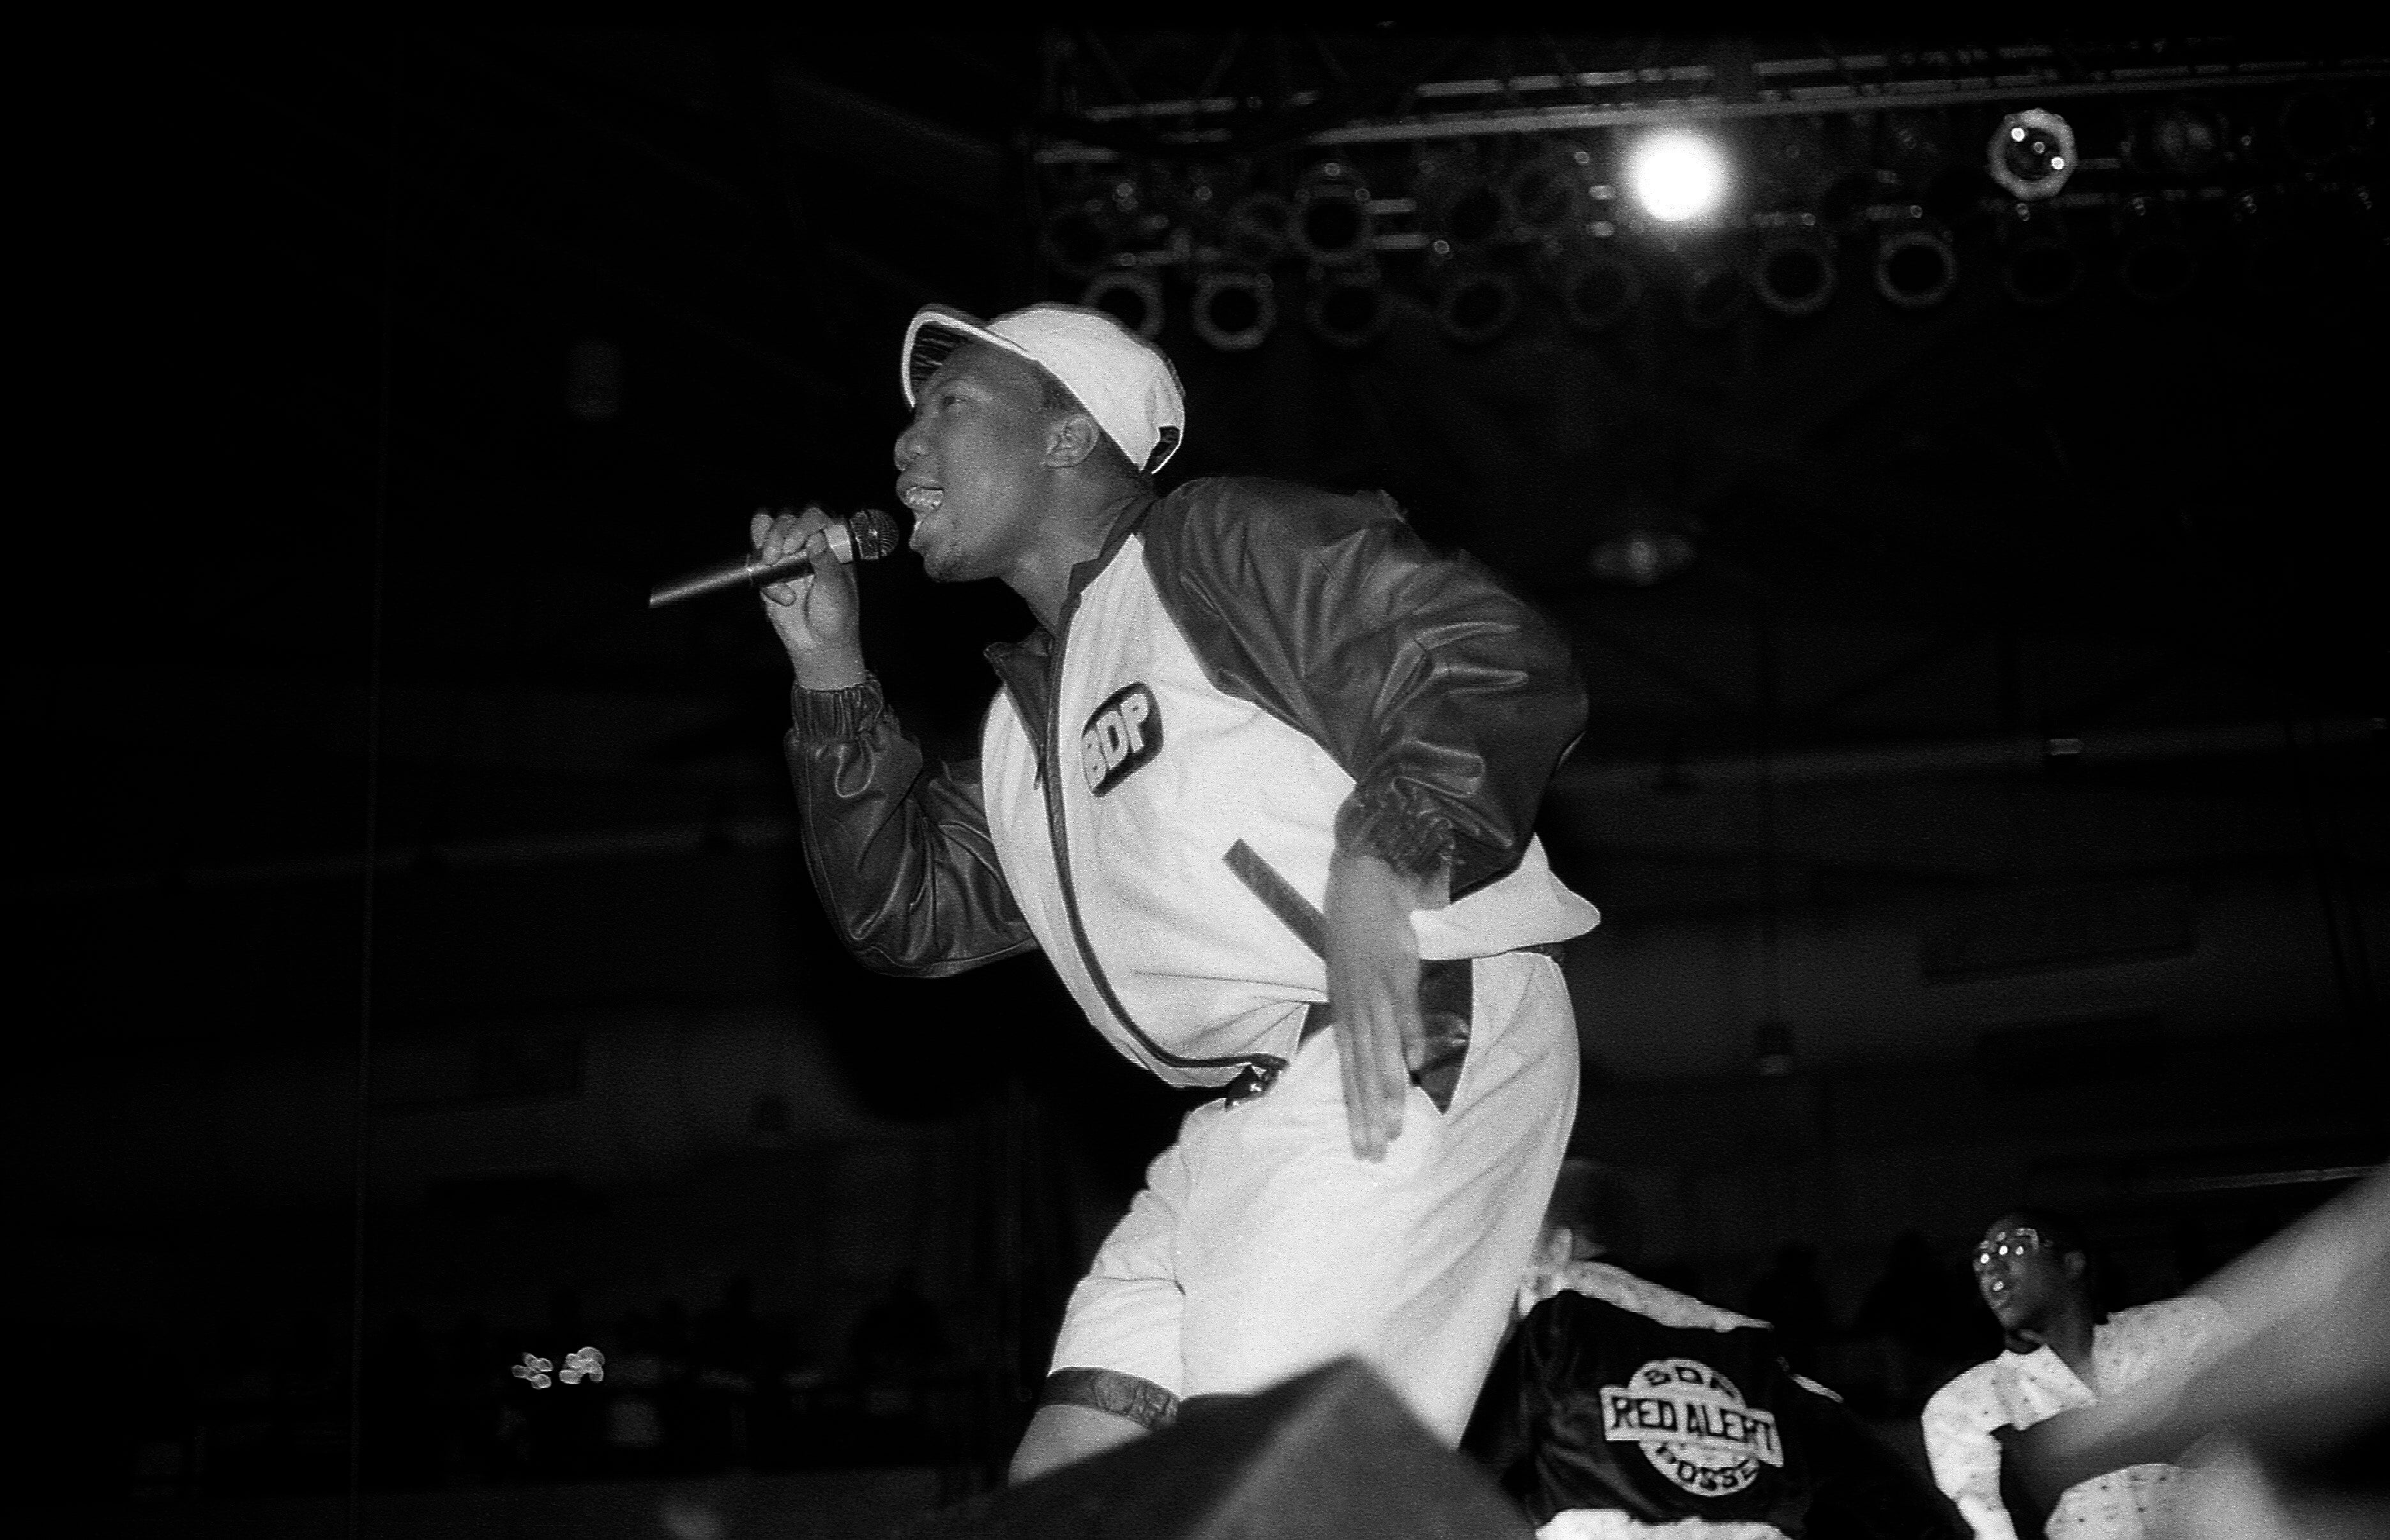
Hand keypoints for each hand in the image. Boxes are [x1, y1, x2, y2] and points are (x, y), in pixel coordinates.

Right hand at [750, 506, 866, 689]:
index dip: (802, 525)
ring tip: (771, 565)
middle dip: (778, 534)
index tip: (795, 545)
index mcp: (832, 543)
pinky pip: (758, 560)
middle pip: (787, 519)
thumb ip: (826, 563)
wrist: (818, 643)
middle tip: (776, 557)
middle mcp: (809, 543)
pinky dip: (764, 577)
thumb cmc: (837, 615)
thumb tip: (817, 538)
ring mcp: (789, 555)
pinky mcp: (771, 571)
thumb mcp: (836, 589)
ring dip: (766, 545)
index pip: (815, 517)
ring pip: (768, 531)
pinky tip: (782, 596)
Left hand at [1323, 849, 1428, 1160]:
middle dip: (1367, 1115)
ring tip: (1395, 1125)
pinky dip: (1407, 1039)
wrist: (1362, 887)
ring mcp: (1373, 995)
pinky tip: (1414, 1067)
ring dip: (1387, 1090)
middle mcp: (1356, 1012)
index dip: (1356, 1111)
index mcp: (1346, 1017)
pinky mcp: (1394, 975)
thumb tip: (1406, 1061)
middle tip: (1374, 1153)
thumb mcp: (1362, 987)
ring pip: (1379, 1052)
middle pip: (1361, 1073)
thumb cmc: (1362, 941)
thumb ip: (1384, 1024)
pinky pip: (1402, 1013)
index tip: (1363, 1147)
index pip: (1349, 1075)